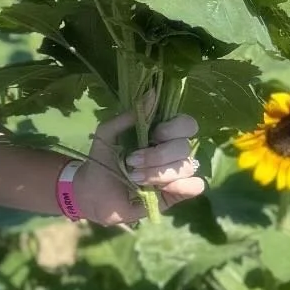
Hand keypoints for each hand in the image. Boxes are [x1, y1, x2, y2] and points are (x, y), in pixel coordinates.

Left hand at [72, 108, 204, 226]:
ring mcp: (176, 173)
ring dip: (159, 174)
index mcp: (160, 135)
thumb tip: (151, 94)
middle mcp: (172, 152)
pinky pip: (196, 186)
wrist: (93, 195)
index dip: (174, 128)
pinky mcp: (176, 193)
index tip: (153, 135)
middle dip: (157, 156)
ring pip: (188, 167)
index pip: (186, 124)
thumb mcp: (106, 135)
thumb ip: (127, 116)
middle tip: (132, 162)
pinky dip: (181, 186)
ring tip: (134, 178)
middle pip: (185, 146)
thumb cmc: (101, 163)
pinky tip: (159, 190)